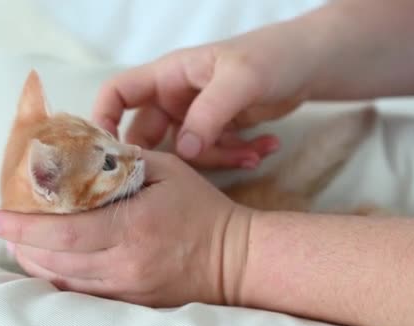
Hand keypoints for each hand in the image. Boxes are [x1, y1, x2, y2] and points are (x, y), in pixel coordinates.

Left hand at [0, 150, 251, 306]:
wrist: (234, 260)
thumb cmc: (202, 210)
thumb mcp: (168, 171)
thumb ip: (124, 160)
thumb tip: (85, 153)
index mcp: (132, 228)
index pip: (64, 232)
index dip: (22, 227)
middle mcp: (124, 264)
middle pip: (53, 261)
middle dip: (20, 244)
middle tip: (3, 225)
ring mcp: (126, 289)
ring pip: (62, 281)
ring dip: (34, 261)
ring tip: (20, 241)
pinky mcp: (130, 302)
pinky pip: (81, 294)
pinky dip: (58, 277)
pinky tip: (50, 261)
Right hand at [92, 20, 320, 168]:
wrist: (310, 63)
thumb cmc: (273, 56)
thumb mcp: (242, 79)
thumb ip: (210, 114)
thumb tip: (185, 152)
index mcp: (169, 76)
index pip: (118, 93)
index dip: (103, 119)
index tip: (105, 153)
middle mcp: (176, 97)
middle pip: (149, 135)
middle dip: (169, 159)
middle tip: (181, 181)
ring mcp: (196, 116)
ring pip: (186, 153)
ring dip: (219, 159)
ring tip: (253, 156)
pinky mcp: (217, 131)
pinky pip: (214, 154)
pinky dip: (237, 157)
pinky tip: (265, 149)